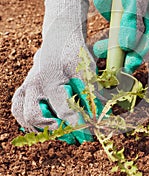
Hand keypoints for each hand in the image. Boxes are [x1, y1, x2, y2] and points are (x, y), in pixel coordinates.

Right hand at [11, 0, 101, 144]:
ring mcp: (26, 87)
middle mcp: (34, 84)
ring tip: (61, 129)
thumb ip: (91, 92)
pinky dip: (30, 122)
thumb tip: (102, 115)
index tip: (87, 135)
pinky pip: (18, 110)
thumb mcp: (86, 68)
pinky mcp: (23, 90)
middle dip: (55, 129)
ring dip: (41, 128)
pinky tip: (47, 124)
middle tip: (73, 136)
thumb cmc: (74, 53)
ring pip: (23, 116)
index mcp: (51, 77)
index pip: (63, 108)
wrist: (58, 39)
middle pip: (35, 116)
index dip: (77, 125)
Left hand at [93, 0, 148, 73]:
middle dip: (113, 40)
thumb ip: (133, 20)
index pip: (147, 43)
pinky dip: (108, 1)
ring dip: (108, 13)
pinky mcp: (130, 0)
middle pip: (132, 36)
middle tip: (98, 49)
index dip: (133, 57)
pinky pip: (116, 7)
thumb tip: (125, 45)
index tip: (120, 70)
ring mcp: (141, 7)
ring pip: (121, 21)